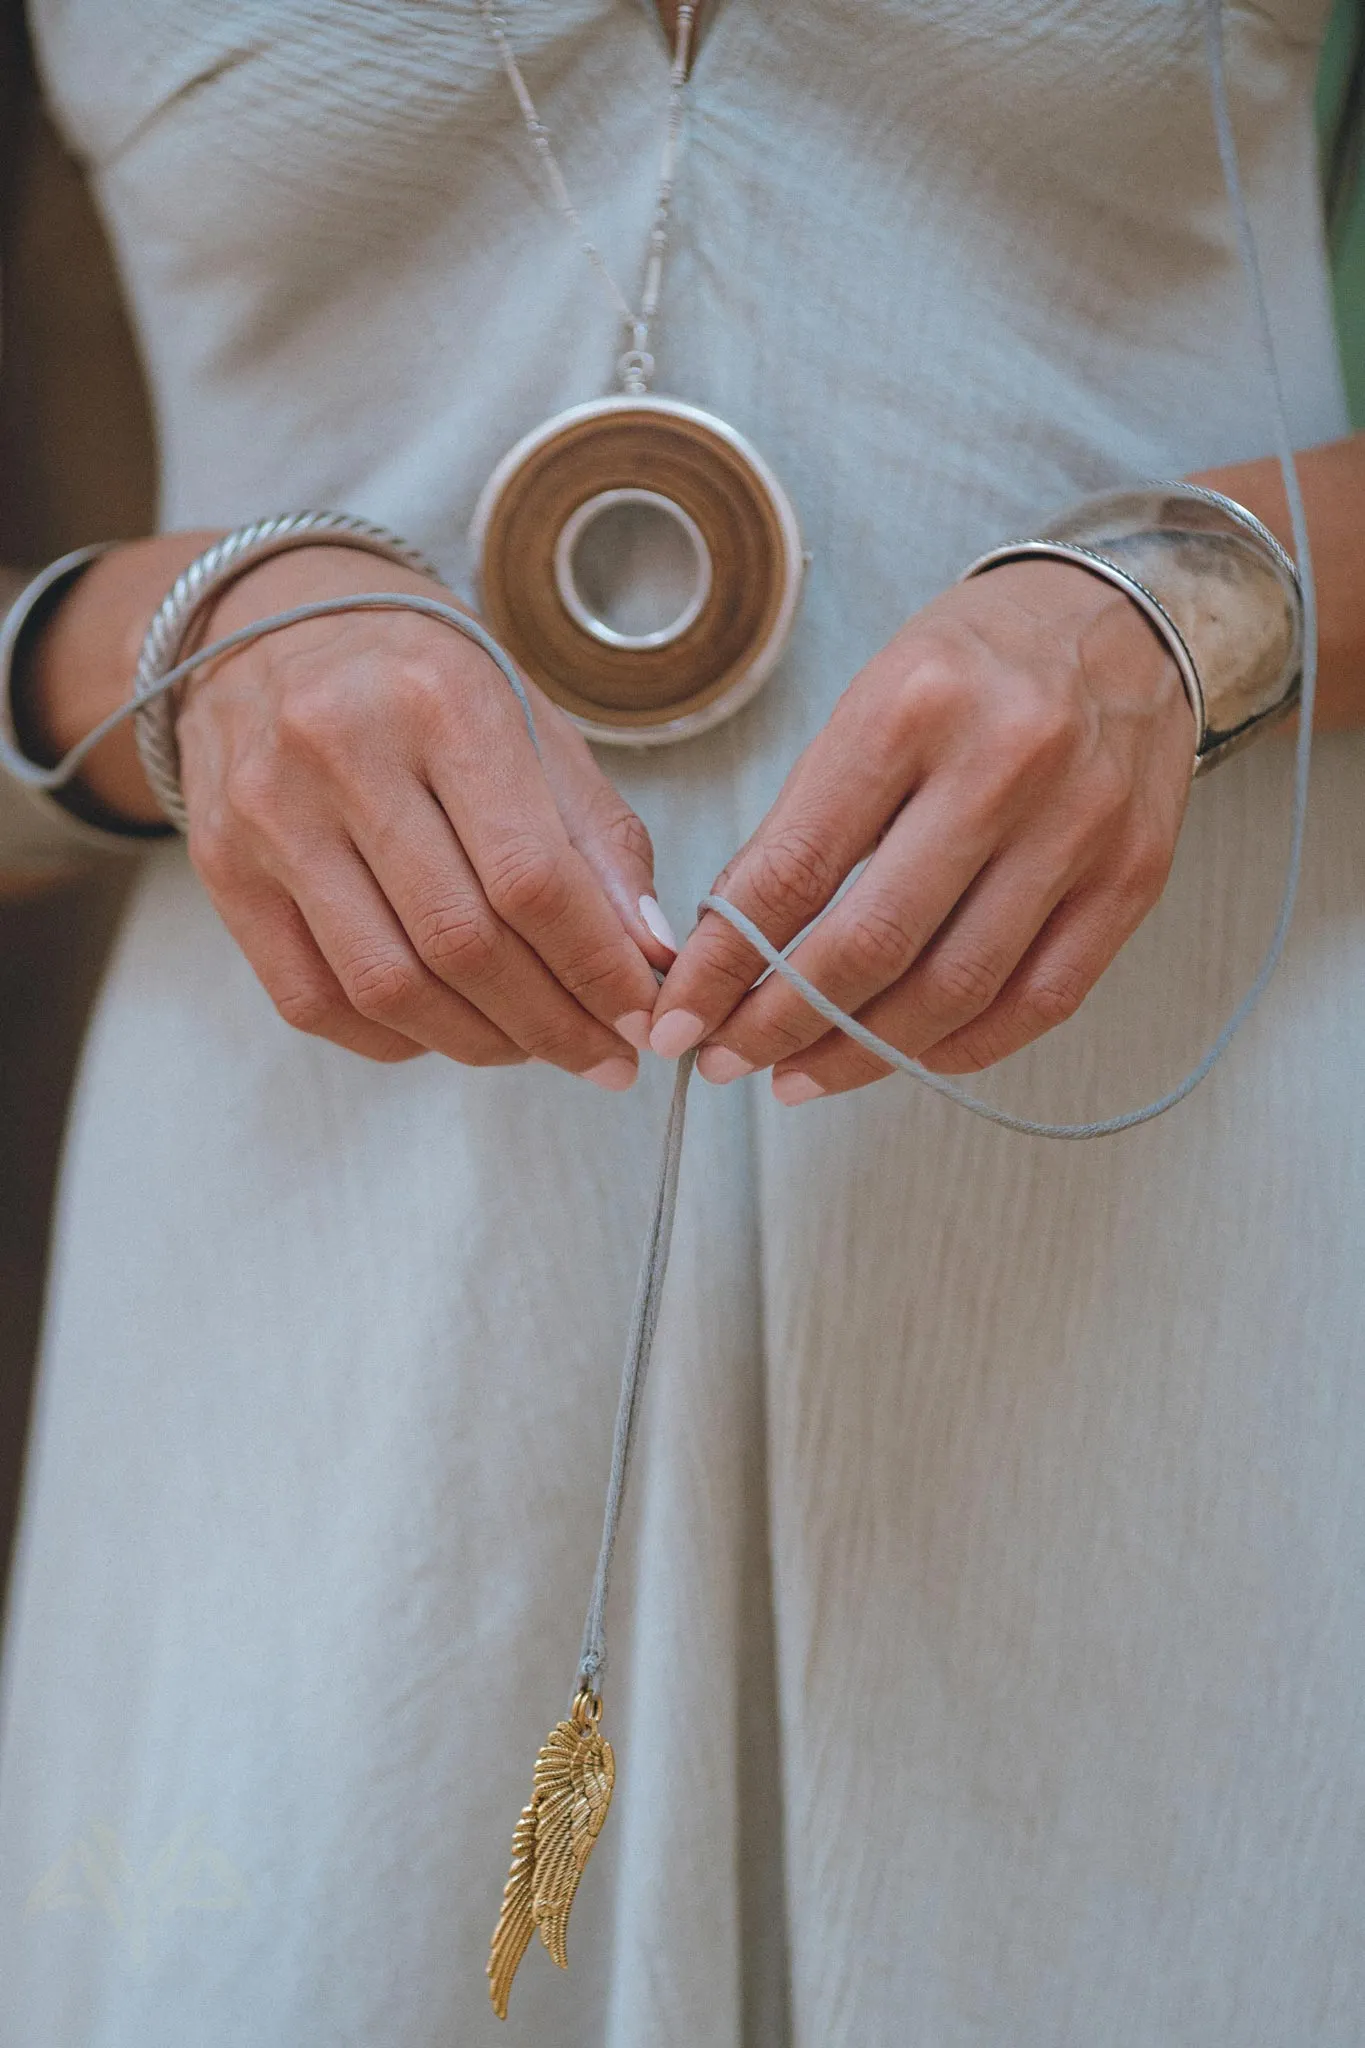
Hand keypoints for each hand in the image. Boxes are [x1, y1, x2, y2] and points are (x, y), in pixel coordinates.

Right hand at [175, 545, 673, 1075]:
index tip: (642, 1017)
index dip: (597, 970)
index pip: (531, 876)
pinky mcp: (223, 870)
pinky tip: (450, 1029)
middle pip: (460, 942)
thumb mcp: (530, 722)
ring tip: (536, 1047)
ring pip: (387, 986)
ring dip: (480, 1042)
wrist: (268, 626)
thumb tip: (649, 956)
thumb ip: (597, 838)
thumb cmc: (426, 683)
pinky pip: (314, 1000)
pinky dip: (398, 1039)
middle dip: (551, 1022)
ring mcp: (268, 814)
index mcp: (439, 697)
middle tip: (605, 1055)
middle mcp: (340, 748)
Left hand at [649, 560, 1194, 1097]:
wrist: (1131, 619)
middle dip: (780, 1023)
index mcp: (912, 706)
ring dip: (862, 1053)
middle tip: (727, 1059)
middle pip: (871, 944)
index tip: (678, 1019)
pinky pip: (1040, 1000)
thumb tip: (729, 951)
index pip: (793, 870)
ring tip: (800, 1073)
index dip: (724, 965)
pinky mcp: (1134, 876)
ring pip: (954, 988)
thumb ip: (805, 821)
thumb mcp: (869, 700)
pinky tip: (904, 1056)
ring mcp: (1080, 826)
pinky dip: (962, 1046)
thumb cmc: (976, 663)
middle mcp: (1004, 764)